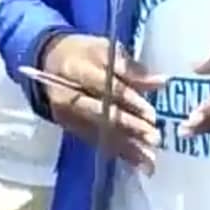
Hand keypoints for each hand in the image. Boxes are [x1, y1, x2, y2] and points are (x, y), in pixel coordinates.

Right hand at [41, 34, 165, 173]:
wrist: (49, 63)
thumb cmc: (83, 52)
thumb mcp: (104, 49)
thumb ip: (130, 67)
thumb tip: (160, 82)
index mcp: (75, 69)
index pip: (103, 86)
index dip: (127, 99)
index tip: (150, 112)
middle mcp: (68, 97)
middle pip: (100, 113)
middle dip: (128, 127)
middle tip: (154, 137)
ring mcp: (68, 116)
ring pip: (99, 132)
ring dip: (126, 146)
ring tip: (150, 157)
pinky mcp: (72, 128)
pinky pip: (96, 141)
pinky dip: (118, 152)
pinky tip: (138, 161)